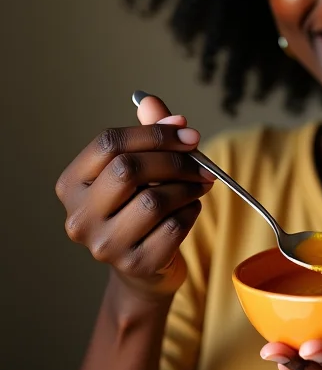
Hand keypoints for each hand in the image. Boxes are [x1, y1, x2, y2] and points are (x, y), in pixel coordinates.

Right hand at [54, 94, 215, 299]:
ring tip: (199, 185)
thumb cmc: (141, 207)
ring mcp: (104, 245)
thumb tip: (154, 102)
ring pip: (154, 200)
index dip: (155, 132)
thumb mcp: (142, 168)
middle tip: (201, 161)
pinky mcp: (135, 264)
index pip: (108, 142)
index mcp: (72, 184)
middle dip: (174, 159)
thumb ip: (148, 134)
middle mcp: (80, 216)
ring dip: (187, 187)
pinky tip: (191, 209)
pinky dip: (191, 212)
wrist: (145, 266)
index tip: (189, 133)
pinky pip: (174, 226)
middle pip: (129, 169)